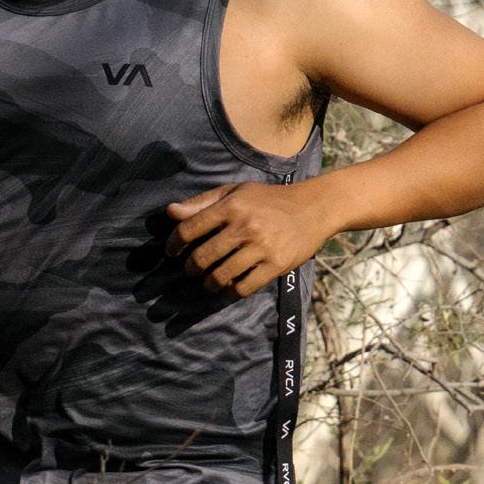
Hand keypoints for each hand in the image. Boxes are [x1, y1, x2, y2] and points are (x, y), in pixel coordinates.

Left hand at [167, 180, 336, 296]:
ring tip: (209, 281)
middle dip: (190, 267)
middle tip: (191, 269)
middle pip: (202, 257)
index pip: (189, 229)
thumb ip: (202, 202)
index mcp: (231, 206)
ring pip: (220, 276)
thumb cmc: (269, 199)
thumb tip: (170, 212)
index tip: (171, 252)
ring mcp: (261, 248)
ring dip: (209, 283)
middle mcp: (245, 226)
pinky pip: (243, 288)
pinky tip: (230, 286)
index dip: (173, 243)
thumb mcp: (235, 192)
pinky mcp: (275, 265)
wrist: (313, 208)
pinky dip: (231, 291)